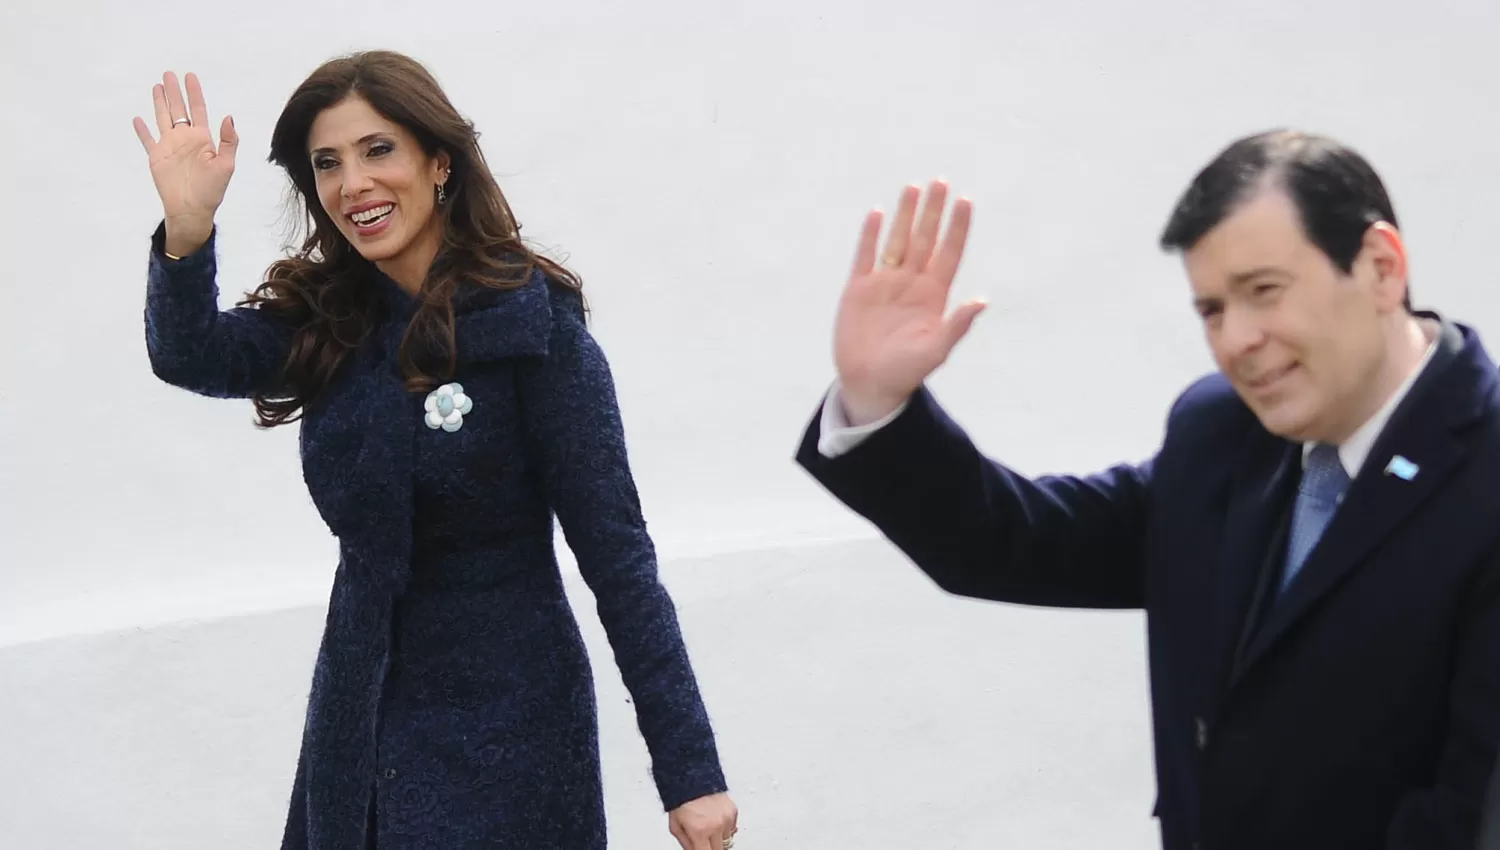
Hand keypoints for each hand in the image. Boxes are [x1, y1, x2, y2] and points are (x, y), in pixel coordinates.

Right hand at [131, 71, 239, 255]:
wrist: (192, 210)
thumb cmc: (212, 190)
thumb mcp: (226, 165)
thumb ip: (228, 141)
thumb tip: (228, 116)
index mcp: (202, 139)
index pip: (198, 109)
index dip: (194, 92)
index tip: (190, 76)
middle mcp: (185, 139)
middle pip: (178, 109)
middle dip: (174, 91)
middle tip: (168, 73)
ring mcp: (170, 147)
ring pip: (163, 118)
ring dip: (159, 102)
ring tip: (157, 86)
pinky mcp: (157, 157)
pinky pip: (147, 140)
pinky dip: (142, 130)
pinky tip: (138, 119)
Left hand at [668, 791, 737, 849]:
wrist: (692, 775)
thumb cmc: (681, 798)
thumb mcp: (675, 825)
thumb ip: (685, 843)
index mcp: (700, 831)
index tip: (702, 849)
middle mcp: (716, 826)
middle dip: (710, 847)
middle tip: (704, 841)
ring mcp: (726, 818)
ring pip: (726, 840)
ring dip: (718, 838)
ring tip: (708, 827)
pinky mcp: (733, 811)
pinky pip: (732, 828)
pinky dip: (725, 828)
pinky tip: (714, 820)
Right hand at [833, 179, 984, 424]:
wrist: (869, 384)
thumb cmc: (906, 372)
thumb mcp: (936, 351)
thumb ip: (957, 325)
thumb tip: (981, 302)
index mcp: (933, 295)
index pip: (948, 253)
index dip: (957, 227)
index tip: (965, 201)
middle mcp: (911, 283)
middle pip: (924, 239)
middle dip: (933, 211)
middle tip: (940, 182)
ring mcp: (884, 283)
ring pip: (897, 240)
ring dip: (905, 215)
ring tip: (913, 187)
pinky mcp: (859, 289)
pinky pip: (865, 255)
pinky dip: (870, 235)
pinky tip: (877, 213)